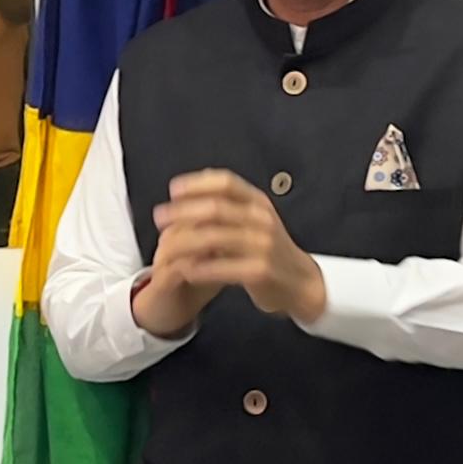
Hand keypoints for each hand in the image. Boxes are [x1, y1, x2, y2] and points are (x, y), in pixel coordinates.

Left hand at [149, 171, 327, 325]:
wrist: (303, 283)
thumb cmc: (271, 250)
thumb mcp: (257, 219)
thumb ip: (232, 202)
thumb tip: (199, 180)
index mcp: (259, 203)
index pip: (226, 183)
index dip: (197, 184)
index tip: (173, 190)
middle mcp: (262, 220)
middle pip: (216, 208)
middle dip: (182, 211)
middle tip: (159, 216)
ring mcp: (262, 245)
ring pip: (215, 238)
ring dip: (184, 241)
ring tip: (165, 246)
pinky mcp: (259, 271)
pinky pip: (222, 268)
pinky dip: (200, 268)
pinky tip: (184, 269)